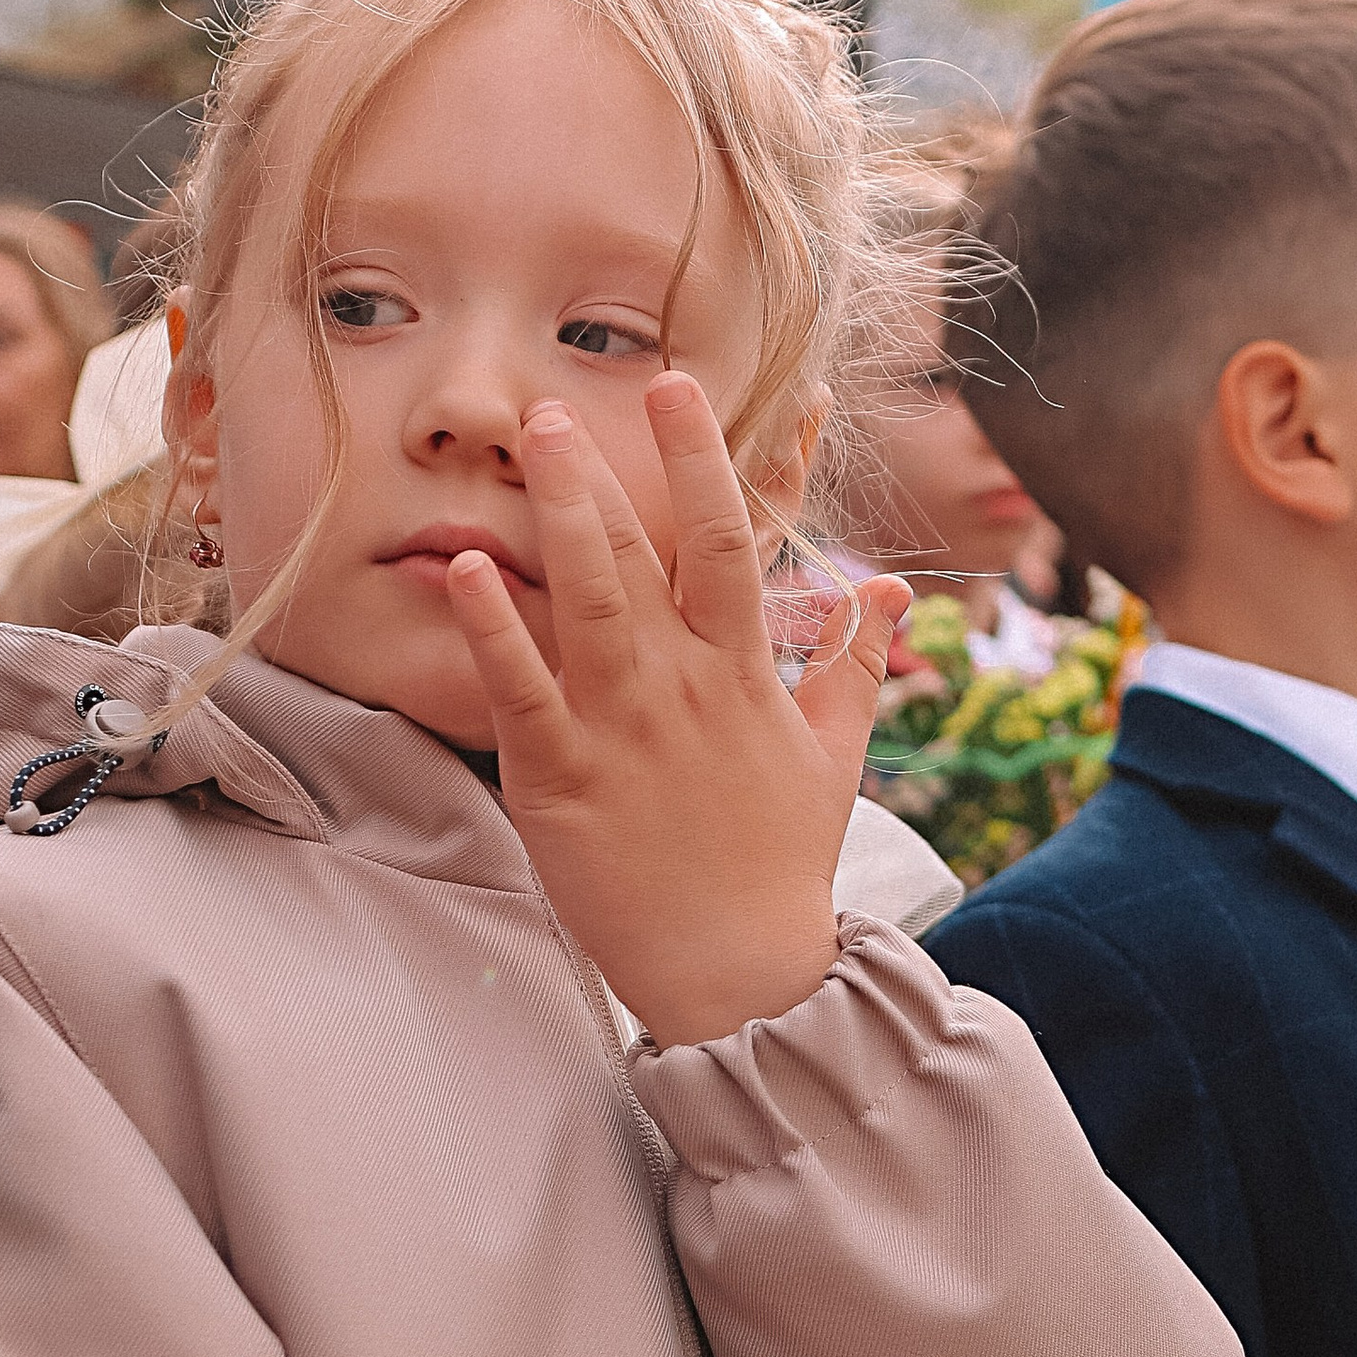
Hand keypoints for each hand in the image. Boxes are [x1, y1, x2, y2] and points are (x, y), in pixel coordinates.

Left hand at [441, 374, 906, 1047]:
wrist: (741, 971)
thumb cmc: (781, 860)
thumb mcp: (835, 754)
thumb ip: (858, 663)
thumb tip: (892, 593)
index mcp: (746, 673)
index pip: (728, 541)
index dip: (704, 458)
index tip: (678, 385)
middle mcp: (686, 686)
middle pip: (648, 553)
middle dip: (609, 468)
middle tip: (564, 396)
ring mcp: (622, 729)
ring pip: (589, 600)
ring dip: (558, 513)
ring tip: (530, 440)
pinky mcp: (562, 779)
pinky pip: (521, 692)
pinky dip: (492, 630)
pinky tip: (463, 571)